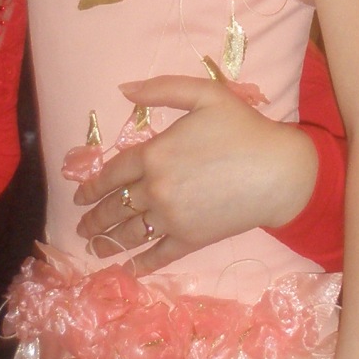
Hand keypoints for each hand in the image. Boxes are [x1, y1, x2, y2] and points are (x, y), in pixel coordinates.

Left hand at [75, 75, 317, 275]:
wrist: (279, 171)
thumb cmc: (245, 129)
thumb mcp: (205, 94)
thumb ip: (162, 89)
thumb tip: (123, 89)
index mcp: (154, 153)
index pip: (111, 173)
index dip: (92, 187)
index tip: (80, 197)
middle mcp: (155, 189)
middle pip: (115, 207)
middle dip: (94, 219)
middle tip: (82, 227)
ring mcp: (171, 217)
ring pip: (130, 233)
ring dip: (108, 242)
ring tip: (94, 248)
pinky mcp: (191, 239)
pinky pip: (158, 254)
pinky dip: (141, 264)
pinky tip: (129, 269)